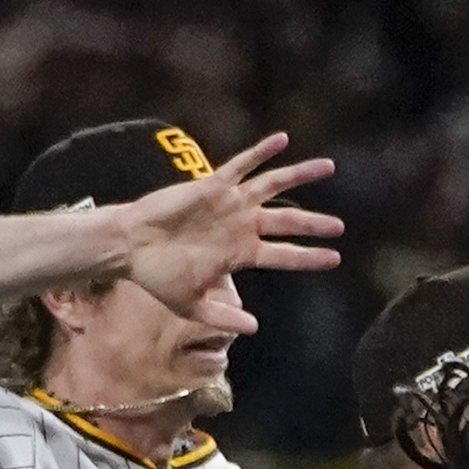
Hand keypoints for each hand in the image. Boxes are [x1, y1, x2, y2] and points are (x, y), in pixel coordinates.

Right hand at [117, 133, 342, 314]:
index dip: (310, 257)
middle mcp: (242, 225)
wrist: (128, 249)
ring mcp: (229, 204)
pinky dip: (261, 152)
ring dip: (300, 175)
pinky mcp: (211, 186)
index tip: (336, 258)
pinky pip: (240, 165)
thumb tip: (254, 328)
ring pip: (273, 185)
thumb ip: (223, 318)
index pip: (285, 255)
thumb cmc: (158, 275)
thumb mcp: (192, 305)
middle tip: (340, 226)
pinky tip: (282, 140)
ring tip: (329, 167)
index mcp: (242, 253)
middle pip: (288, 221)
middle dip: (314, 223)